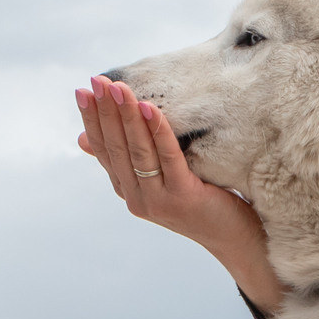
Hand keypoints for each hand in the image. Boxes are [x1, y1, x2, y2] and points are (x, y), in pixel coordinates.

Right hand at [77, 76, 285, 310]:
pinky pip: (167, 157)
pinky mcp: (182, 197)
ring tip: (120, 88)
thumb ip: (130, 159)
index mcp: (128, 191)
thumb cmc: (200, 200)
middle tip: (98, 81)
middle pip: (116, 148)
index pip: (103, 150)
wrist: (235, 237)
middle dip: (106, 111)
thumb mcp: (158, 177)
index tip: (83, 91)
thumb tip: (83, 140)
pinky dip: (158, 131)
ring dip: (126, 116)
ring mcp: (158, 200)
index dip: (92, 120)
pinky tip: (149, 108)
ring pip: (138, 151)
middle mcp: (137, 198)